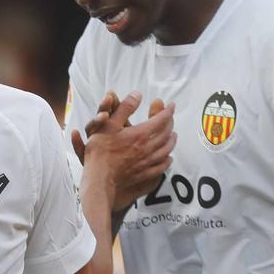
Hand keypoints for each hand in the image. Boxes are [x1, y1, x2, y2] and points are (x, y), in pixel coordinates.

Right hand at [74, 91, 176, 210]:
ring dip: (172, 141)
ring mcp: (147, 162)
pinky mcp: (145, 173)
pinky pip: (162, 166)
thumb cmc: (101, 152)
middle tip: (170, 119)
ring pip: (166, 149)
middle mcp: (148, 147)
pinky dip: (167, 160)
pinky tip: (168, 158)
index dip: (168, 111)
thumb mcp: (108, 125)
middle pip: (166, 134)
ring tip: (173, 136)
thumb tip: (137, 95)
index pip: (161, 119)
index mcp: (140, 134)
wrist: (100, 179)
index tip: (172, 105)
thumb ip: (124, 108)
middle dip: (170, 124)